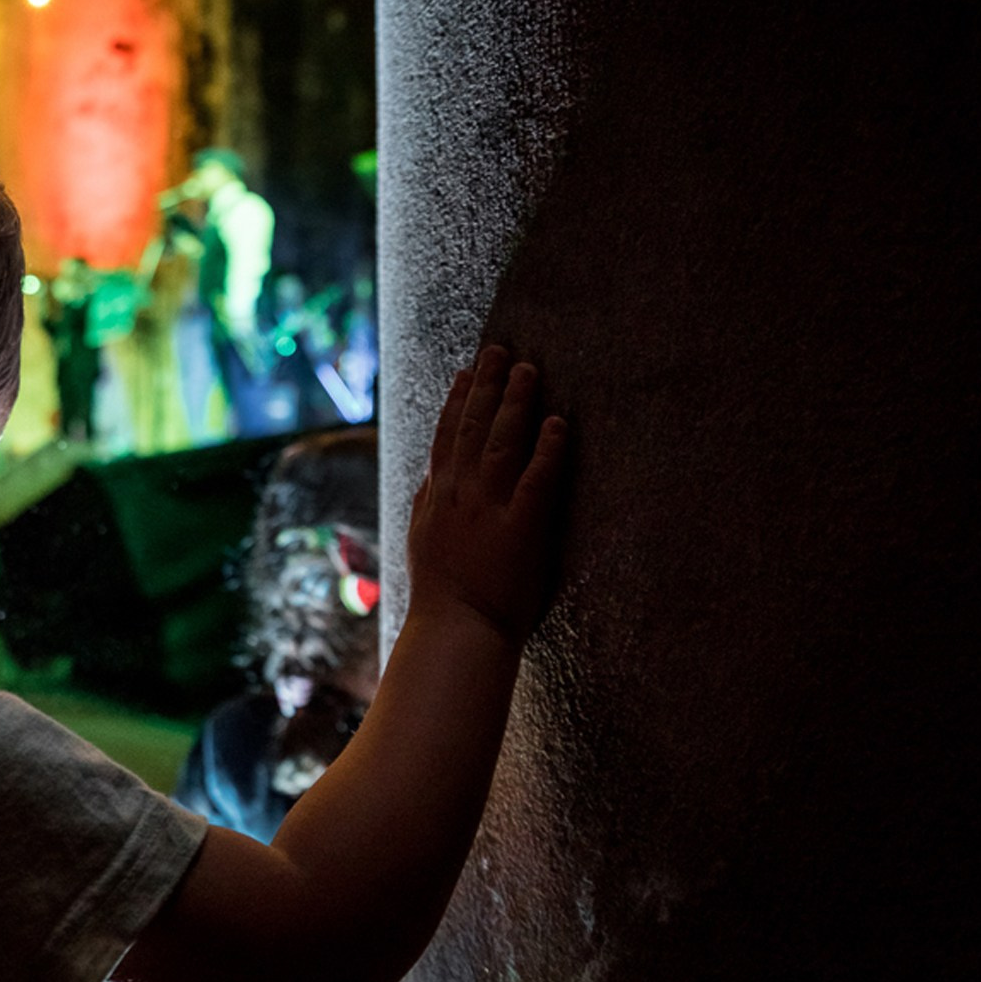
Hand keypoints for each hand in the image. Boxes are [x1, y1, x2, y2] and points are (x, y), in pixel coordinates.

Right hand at [406, 345, 569, 644]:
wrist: (456, 630)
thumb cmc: (441, 594)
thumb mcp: (422, 539)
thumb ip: (428, 502)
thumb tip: (431, 474)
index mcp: (438, 496)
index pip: (448, 436)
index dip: (459, 400)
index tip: (469, 370)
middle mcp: (460, 494)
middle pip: (474, 427)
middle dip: (488, 386)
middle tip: (501, 351)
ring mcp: (488, 508)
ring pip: (502, 442)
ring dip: (516, 402)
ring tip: (529, 370)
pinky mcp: (521, 527)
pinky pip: (537, 478)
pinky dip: (547, 448)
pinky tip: (558, 422)